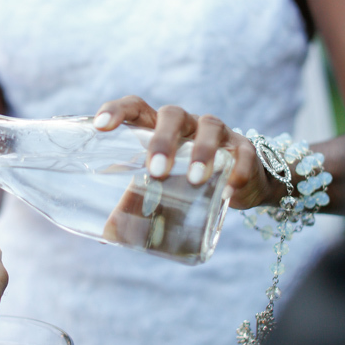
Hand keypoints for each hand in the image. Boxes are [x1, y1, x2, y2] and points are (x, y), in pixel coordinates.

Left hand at [94, 96, 278, 210]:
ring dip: (202, 151)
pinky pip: (243, 151)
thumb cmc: (186, 178)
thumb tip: (103, 237)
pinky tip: (230, 187)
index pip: (136, 107)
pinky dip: (238, 167)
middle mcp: (186, 124)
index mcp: (158, 127)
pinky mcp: (244, 148)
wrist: (239, 181)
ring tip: (195, 179)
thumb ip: (134, 204)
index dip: (117, 111)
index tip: (100, 126)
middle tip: (156, 169)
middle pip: (172, 115)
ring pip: (209, 127)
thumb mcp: (161, 187)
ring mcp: (217, 132)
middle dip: (163, 140)